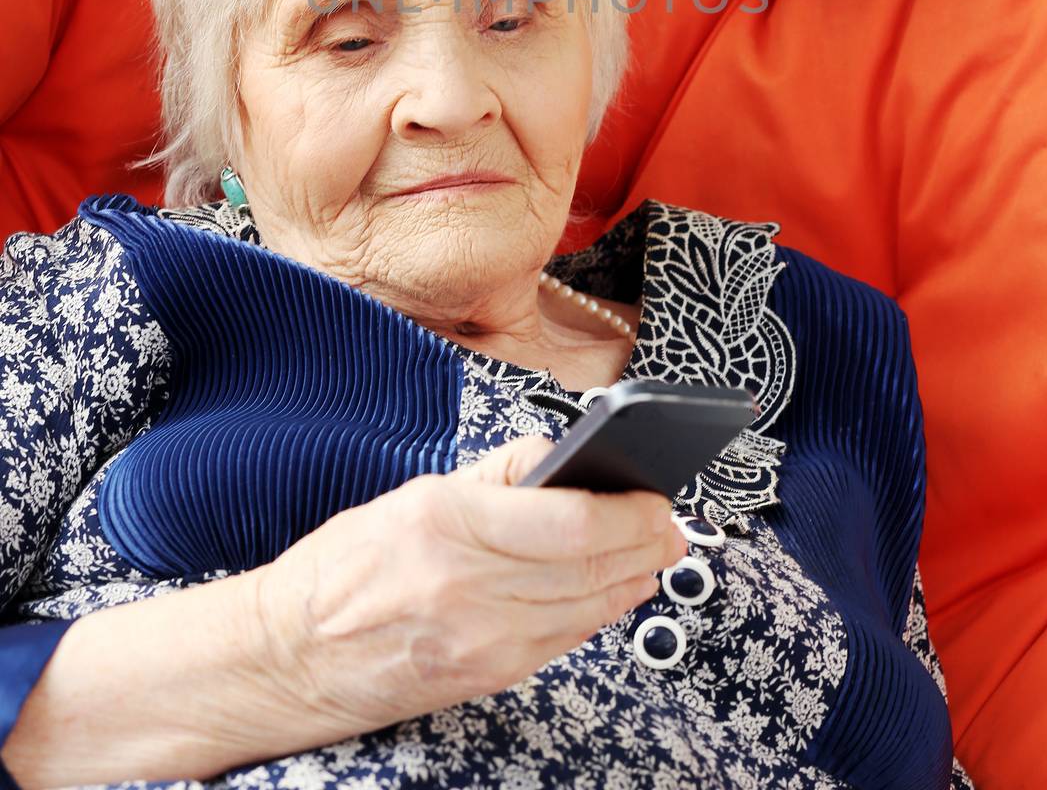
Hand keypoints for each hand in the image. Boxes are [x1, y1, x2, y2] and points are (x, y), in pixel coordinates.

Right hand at [245, 437, 684, 748]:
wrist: (287, 656)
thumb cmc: (343, 569)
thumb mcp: (413, 495)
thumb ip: (495, 477)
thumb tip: (560, 458)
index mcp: (449, 523)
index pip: (571, 521)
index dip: (629, 512)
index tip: (654, 496)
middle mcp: (468, 586)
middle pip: (591, 567)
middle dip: (645, 544)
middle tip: (671, 525)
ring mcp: (479, 639)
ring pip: (587, 608)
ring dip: (633, 579)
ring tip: (655, 553)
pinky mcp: (485, 676)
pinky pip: (564, 639)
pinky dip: (600, 612)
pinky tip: (617, 591)